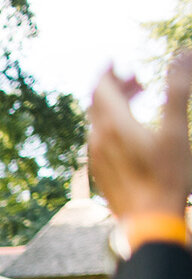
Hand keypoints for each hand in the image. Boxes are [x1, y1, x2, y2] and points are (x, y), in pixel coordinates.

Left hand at [89, 52, 191, 220]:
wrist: (148, 220)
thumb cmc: (166, 177)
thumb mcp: (175, 131)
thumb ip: (177, 92)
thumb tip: (183, 56)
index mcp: (113, 125)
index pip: (100, 88)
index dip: (107, 72)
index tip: (117, 62)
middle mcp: (97, 139)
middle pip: (97, 103)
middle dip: (114, 86)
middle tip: (138, 79)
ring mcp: (95, 157)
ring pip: (98, 121)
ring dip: (114, 106)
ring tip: (139, 100)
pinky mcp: (98, 171)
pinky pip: (98, 139)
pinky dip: (111, 125)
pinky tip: (131, 131)